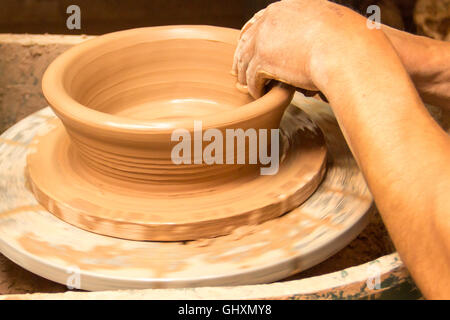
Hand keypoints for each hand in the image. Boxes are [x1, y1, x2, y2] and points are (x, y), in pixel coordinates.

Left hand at [232, 0, 369, 97]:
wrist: (344, 49)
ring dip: (246, 76)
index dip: (252, 36)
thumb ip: (317, 27)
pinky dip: (255, 89)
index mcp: (286, 7)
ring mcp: (263, 39)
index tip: (250, 48)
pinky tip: (259, 96)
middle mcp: (270, 19)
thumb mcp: (330, 21)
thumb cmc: (348, 39)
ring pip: (245, 61)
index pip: (258, 21)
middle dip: (242, 57)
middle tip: (241, 72)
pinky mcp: (262, 61)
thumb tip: (322, 38)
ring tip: (249, 88)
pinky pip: (252, 79)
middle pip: (246, 40)